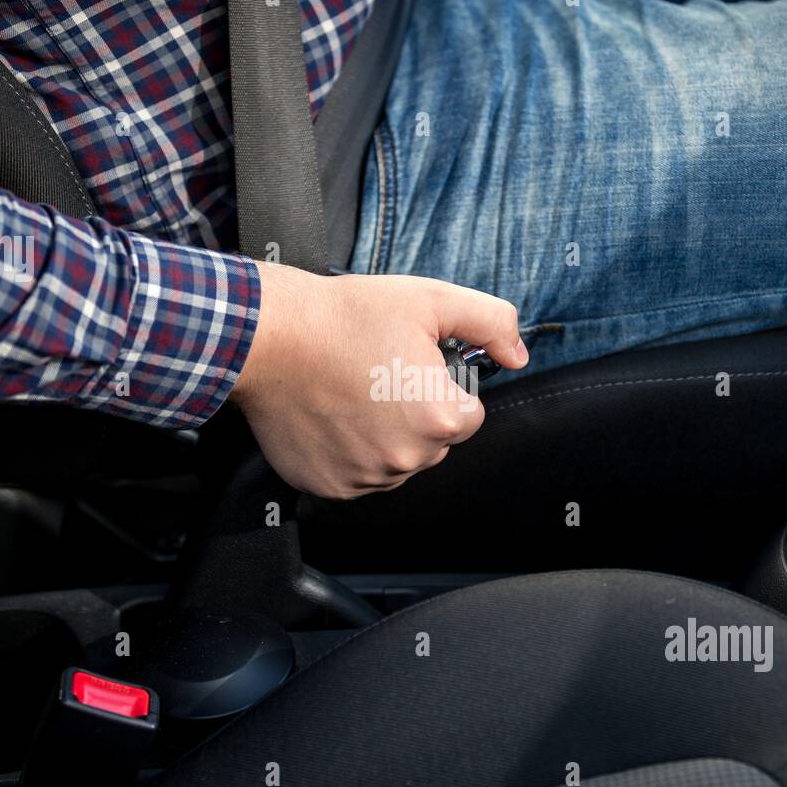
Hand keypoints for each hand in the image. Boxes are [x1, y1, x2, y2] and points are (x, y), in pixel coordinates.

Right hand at [231, 262, 528, 498]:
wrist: (268, 337)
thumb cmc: (343, 318)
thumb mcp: (430, 300)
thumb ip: (491, 323)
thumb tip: (518, 354)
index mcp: (439, 419)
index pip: (470, 415)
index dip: (446, 387)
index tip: (414, 367)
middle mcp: (405, 459)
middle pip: (434, 442)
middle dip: (416, 413)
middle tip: (380, 374)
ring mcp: (363, 478)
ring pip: (395, 461)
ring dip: (384, 436)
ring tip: (353, 392)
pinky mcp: (328, 485)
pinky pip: (356, 475)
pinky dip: (348, 452)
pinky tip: (333, 416)